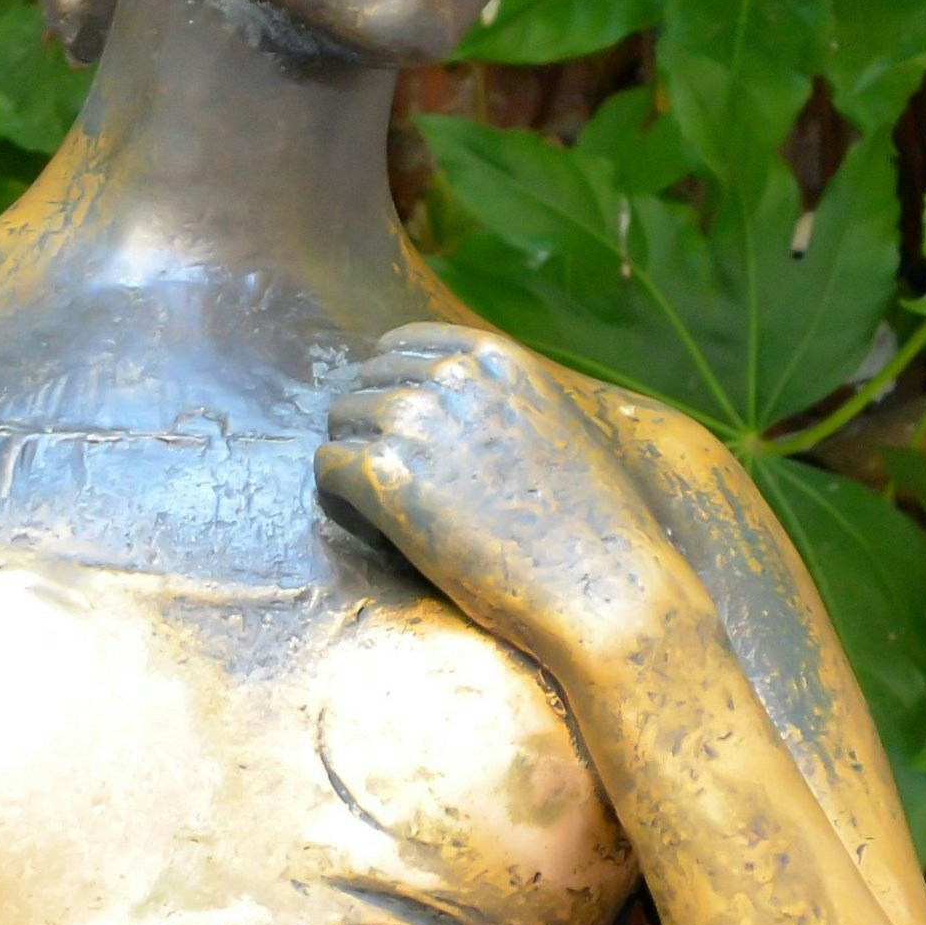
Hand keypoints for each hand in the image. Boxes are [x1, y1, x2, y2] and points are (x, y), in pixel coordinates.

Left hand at [317, 323, 694, 668]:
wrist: (598, 581)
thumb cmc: (593, 521)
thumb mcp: (558, 424)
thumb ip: (506, 399)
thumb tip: (464, 408)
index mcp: (496, 358)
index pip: (404, 343)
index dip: (390, 383)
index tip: (395, 420)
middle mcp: (450, 378)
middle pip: (367, 381)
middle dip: (369, 422)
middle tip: (389, 474)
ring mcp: (414, 422)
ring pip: (341, 421)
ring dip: (352, 457)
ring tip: (379, 504)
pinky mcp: (384, 476)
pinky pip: (327, 470)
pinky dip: (338, 497)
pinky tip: (367, 523)